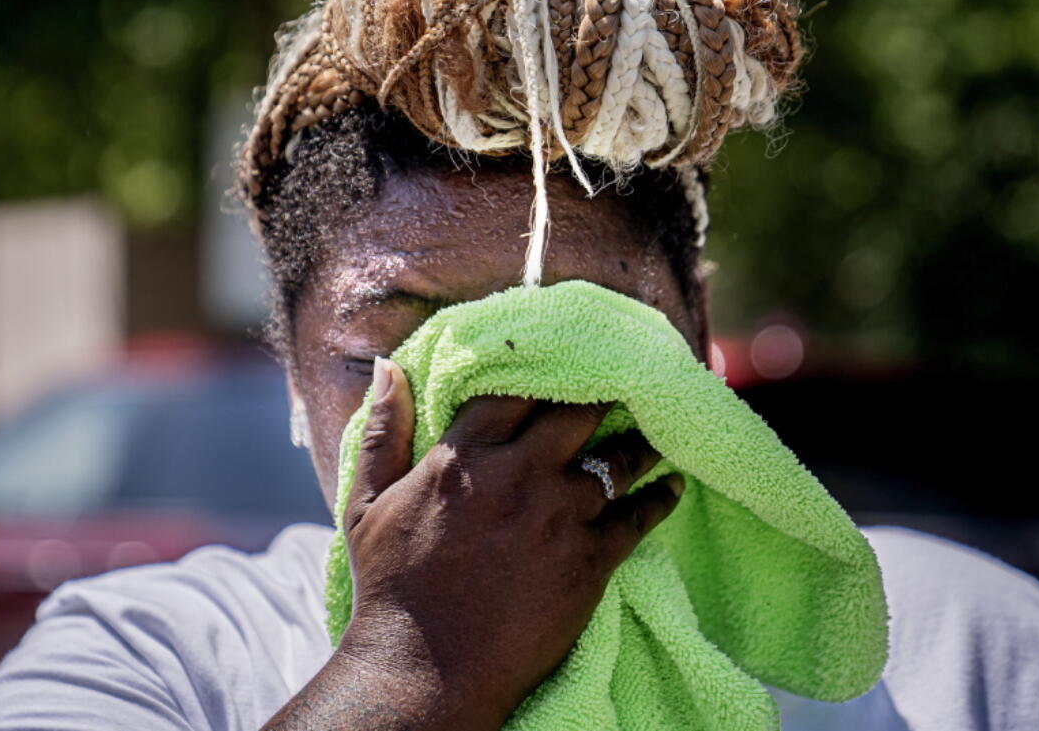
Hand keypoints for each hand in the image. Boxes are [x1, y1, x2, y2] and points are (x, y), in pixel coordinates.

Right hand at [333, 356, 684, 729]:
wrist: (423, 673)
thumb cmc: (390, 587)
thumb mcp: (367, 502)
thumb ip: (383, 430)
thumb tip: (387, 365)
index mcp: (463, 456)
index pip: (516, 389)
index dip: (545, 370)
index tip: (567, 365)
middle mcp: (517, 476)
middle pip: (577, 412)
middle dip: (601, 396)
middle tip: (622, 387)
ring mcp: (558, 517)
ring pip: (616, 460)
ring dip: (638, 443)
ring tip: (654, 432)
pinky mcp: (589, 562)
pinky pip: (639, 517)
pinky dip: (660, 498)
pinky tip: (670, 487)